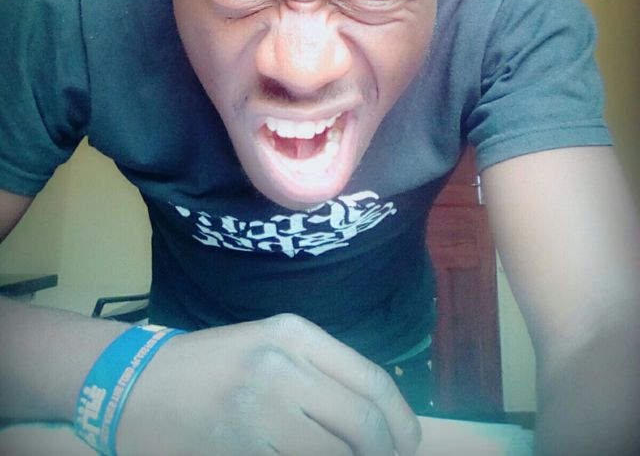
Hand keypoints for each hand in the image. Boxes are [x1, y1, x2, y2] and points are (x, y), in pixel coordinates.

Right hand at [116, 313, 421, 455]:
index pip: (371, 380)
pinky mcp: (239, 446)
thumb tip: (380, 419)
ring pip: (335, 453)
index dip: (400, 420)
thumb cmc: (212, 365)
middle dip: (384, 453)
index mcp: (294, 333)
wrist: (139, 385)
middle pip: (361, 422)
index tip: (409, 444)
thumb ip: (321, 373)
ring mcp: (259, 407)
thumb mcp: (270, 347)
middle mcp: (281, 364)